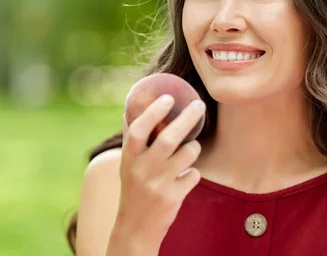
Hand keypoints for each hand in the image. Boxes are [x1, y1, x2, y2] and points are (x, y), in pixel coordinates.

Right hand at [107, 94, 204, 254]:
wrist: (135, 228)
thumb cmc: (134, 188)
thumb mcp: (127, 164)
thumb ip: (132, 139)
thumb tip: (132, 108)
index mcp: (128, 158)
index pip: (138, 130)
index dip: (153, 112)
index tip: (169, 98)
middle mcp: (142, 171)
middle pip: (169, 139)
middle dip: (187, 119)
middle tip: (200, 106)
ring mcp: (158, 185)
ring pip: (187, 154)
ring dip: (193, 147)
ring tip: (190, 148)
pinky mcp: (173, 198)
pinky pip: (193, 175)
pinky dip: (193, 172)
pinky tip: (185, 176)